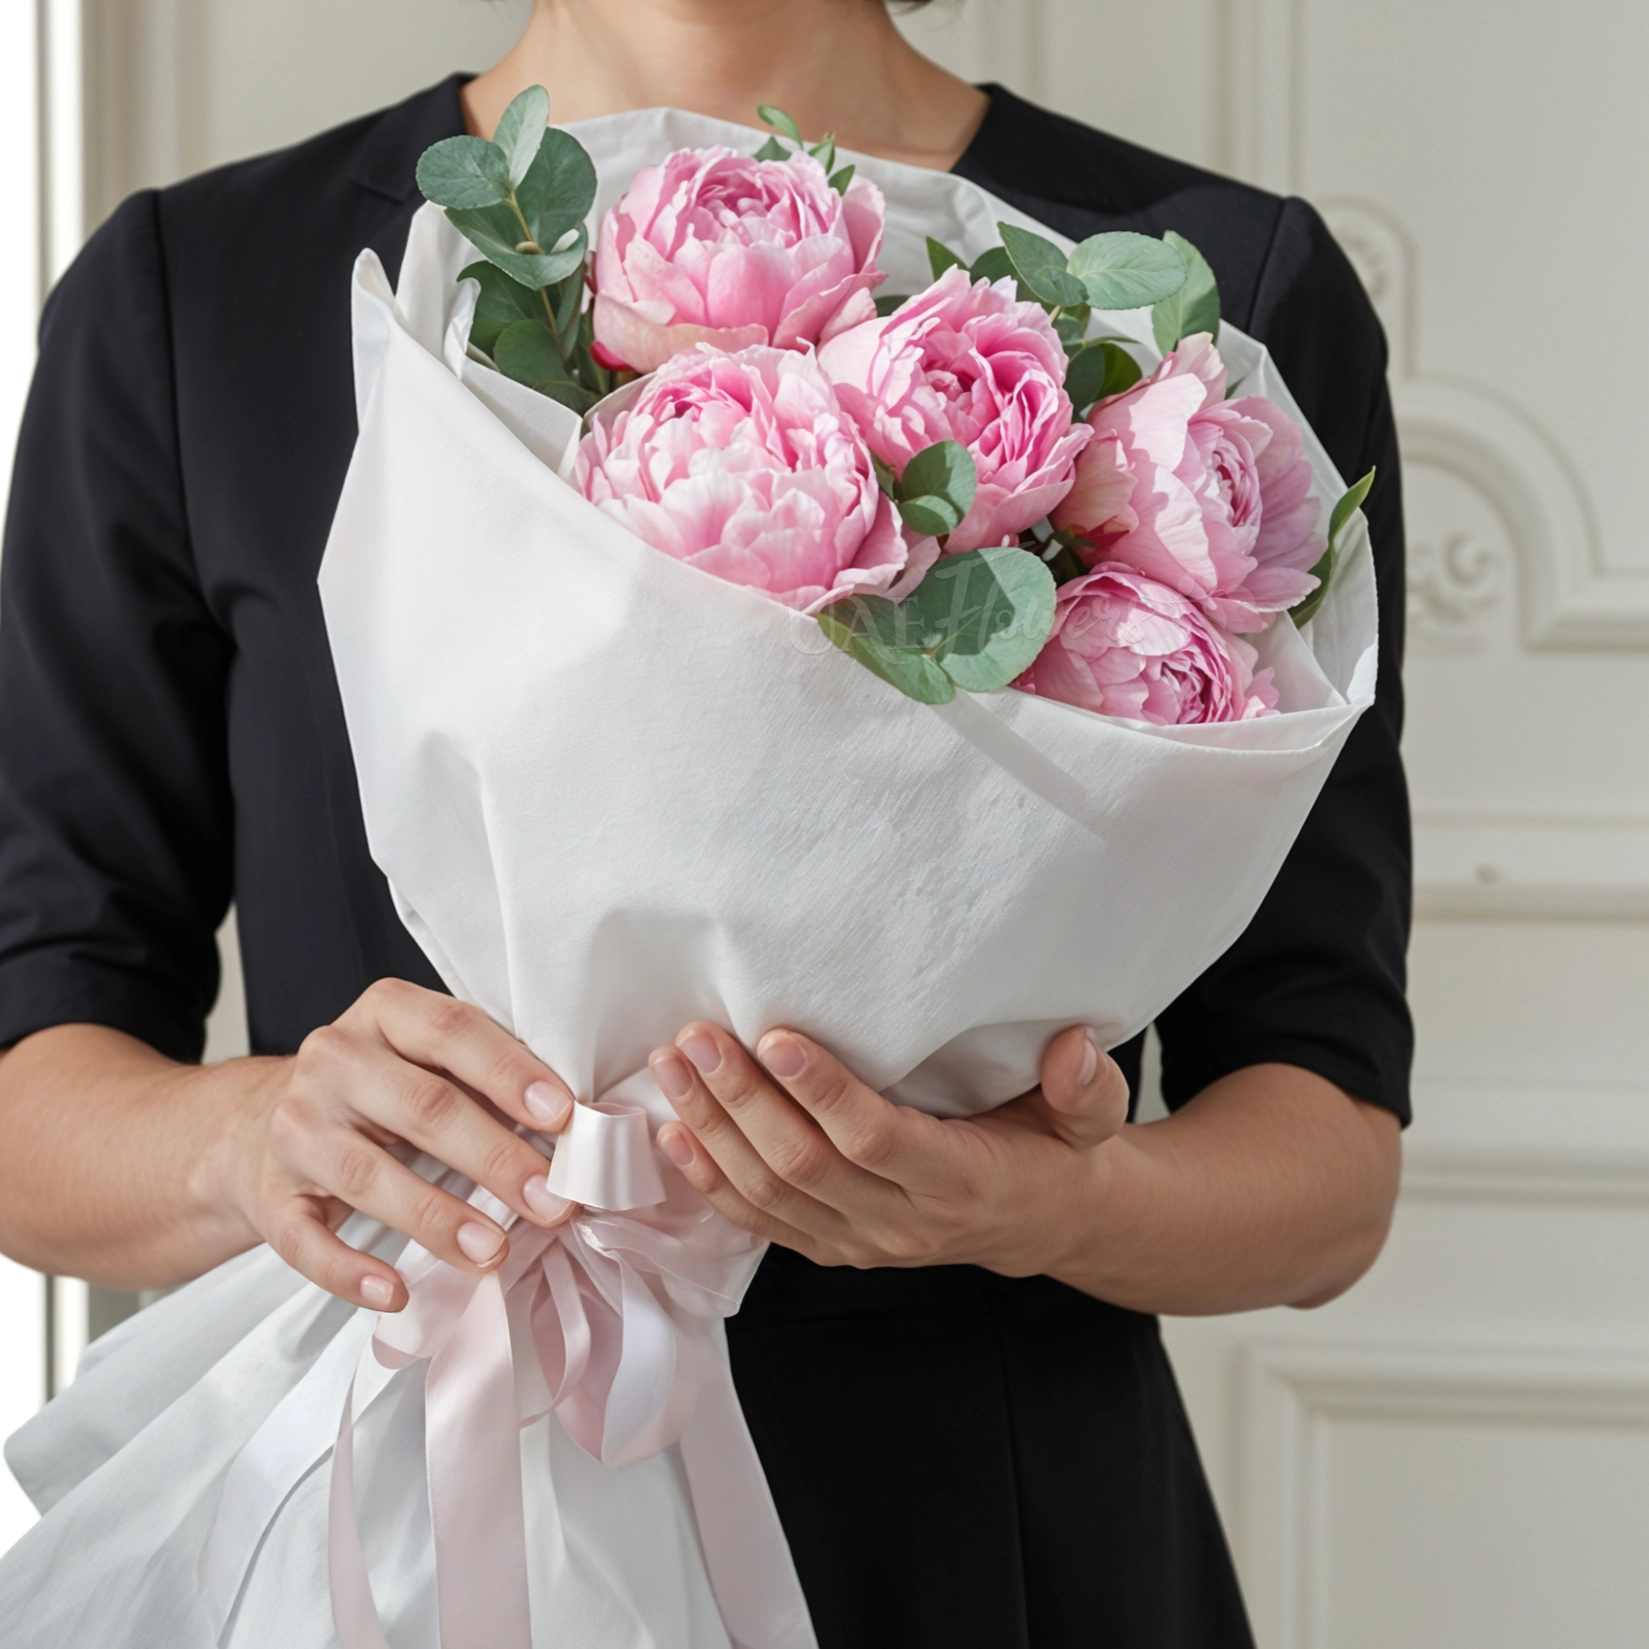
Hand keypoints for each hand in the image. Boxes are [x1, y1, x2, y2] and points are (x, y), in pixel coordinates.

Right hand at [223, 979, 576, 1311]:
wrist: (264, 1119)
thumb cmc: (383, 1088)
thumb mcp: (430, 1059)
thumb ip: (492, 1078)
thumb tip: (579, 1130)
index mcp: (385, 1012)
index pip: (453, 1032)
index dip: (510, 1074)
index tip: (564, 1118)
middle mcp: (333, 1058)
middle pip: (422, 1106)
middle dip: (495, 1158)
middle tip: (553, 1202)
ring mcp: (295, 1126)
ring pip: (368, 1175)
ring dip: (438, 1218)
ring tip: (495, 1252)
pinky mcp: (270, 1194)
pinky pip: (304, 1239)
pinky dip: (348, 1271)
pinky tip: (396, 1293)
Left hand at [645, 1023, 1128, 1275]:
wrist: (1044, 1223)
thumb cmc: (1055, 1154)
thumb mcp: (1090, 1122)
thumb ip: (1089, 1091)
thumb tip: (1077, 1050)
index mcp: (960, 1183)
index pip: (876, 1139)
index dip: (822, 1092)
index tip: (776, 1038)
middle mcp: (903, 1222)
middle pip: (804, 1166)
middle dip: (742, 1101)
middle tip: (699, 1040)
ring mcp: (861, 1243)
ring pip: (770, 1195)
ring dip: (713, 1130)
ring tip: (673, 1067)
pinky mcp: (833, 1248)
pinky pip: (759, 1223)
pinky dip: (711, 1181)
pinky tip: (674, 1135)